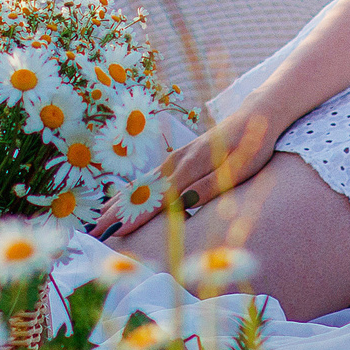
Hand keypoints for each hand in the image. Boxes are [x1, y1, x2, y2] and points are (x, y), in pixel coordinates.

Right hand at [90, 105, 289, 237]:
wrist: (255, 116)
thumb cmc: (250, 147)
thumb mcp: (237, 170)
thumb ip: (209, 187)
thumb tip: (182, 204)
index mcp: (190, 168)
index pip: (158, 200)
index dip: (137, 217)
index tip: (117, 233)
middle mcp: (177, 162)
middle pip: (141, 192)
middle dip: (117, 213)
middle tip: (94, 232)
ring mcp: (176, 158)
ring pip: (141, 183)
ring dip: (119, 202)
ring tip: (99, 219)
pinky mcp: (179, 157)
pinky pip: (149, 177)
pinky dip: (132, 189)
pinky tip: (123, 197)